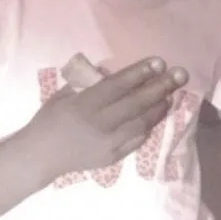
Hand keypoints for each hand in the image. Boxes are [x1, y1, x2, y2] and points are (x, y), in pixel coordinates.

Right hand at [30, 57, 187, 182]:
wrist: (41, 156)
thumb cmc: (50, 120)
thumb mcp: (64, 95)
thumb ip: (89, 85)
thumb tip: (114, 75)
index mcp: (85, 105)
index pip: (119, 86)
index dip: (140, 73)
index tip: (159, 62)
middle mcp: (100, 124)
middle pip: (136, 103)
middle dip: (160, 87)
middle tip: (179, 75)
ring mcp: (108, 143)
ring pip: (142, 123)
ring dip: (158, 107)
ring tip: (170, 94)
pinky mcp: (113, 157)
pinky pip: (137, 139)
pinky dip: (148, 126)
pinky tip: (156, 115)